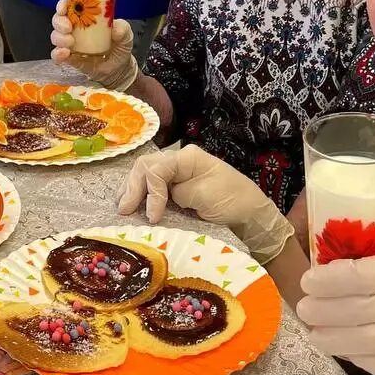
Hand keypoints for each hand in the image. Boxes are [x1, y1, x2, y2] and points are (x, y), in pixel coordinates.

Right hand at [49, 0, 137, 90]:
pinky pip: (56, 55)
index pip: (69, 5)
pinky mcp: (69, 58)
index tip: (65, 7)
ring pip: (55, 36)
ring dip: (59, 37)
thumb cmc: (119, 45)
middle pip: (58, 19)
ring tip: (71, 42)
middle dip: (59, 21)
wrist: (119, 68)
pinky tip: (65, 54)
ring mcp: (70, 43)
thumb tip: (115, 29)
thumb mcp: (125, 34)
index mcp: (85, 16)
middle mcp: (75, 28)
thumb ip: (122, 28)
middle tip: (68, 27)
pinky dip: (57, 53)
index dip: (63, 4)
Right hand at [117, 145, 294, 264]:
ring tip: (122, 208)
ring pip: (144, 176)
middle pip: (145, 167)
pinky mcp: (176, 190)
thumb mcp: (206, 196)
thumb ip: (178, 193)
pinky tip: (131, 206)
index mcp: (188, 158)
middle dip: (133, 188)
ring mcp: (176, 175)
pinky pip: (151, 188)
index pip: (157, 169)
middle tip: (124, 211)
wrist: (252, 217)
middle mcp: (179, 162)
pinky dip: (140, 197)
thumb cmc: (234, 202)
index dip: (150, 192)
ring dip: (132, 190)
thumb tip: (156, 200)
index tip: (152, 216)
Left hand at [296, 241, 374, 374]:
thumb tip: (348, 250)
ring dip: (335, 338)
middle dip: (326, 311)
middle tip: (303, 308)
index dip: (332, 279)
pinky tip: (345, 350)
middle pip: (362, 310)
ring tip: (314, 331)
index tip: (309, 280)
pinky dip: (361, 359)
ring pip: (368, 344)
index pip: (368, 274)